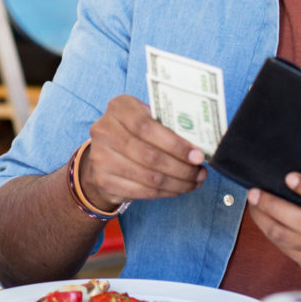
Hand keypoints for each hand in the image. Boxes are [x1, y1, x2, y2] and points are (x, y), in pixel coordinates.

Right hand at [79, 95, 205, 212]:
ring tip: (194, 182)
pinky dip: (164, 193)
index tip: (198, 156)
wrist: (103, 153)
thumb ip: (167, 127)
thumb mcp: (147, 118)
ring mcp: (100, 156)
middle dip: (181, 168)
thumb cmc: (134, 133)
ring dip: (177, 183)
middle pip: (150, 156)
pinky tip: (177, 189)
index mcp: (120, 108)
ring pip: (148, 177)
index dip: (176, 144)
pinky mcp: (103, 179)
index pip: (148, 127)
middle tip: (200, 172)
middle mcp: (105, 130)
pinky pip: (141, 191)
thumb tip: (198, 148)